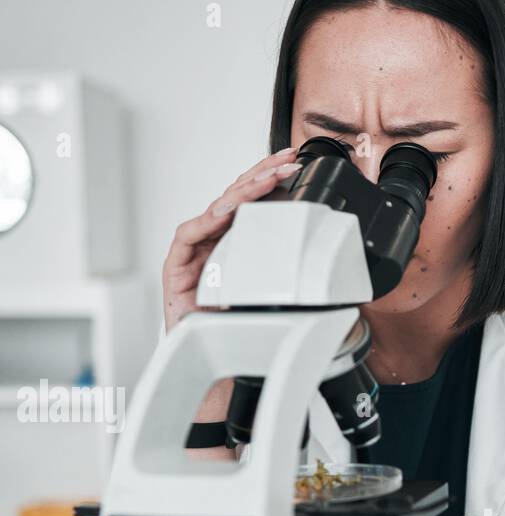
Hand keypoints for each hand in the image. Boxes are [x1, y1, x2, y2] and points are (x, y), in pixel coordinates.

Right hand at [161, 147, 301, 331]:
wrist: (202, 356)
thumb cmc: (231, 326)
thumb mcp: (268, 295)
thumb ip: (283, 274)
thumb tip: (317, 263)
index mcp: (233, 242)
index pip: (252, 202)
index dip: (271, 180)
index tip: (294, 164)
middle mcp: (212, 240)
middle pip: (236, 196)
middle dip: (263, 173)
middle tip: (288, 159)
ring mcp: (193, 250)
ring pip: (218, 209)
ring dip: (244, 191)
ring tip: (268, 178)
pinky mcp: (176, 265)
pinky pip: (190, 234)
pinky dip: (209, 220)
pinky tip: (227, 210)